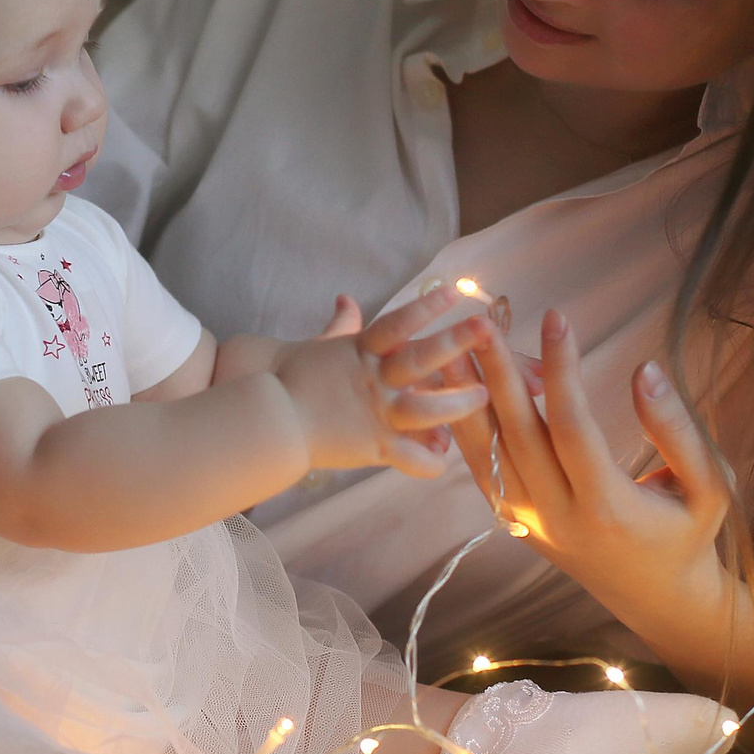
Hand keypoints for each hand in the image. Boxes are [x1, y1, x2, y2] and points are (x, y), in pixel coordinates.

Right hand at [272, 285, 490, 477]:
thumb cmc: (286, 379)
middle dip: (454, 341)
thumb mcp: (317, 346)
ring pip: (426, 408)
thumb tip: (347, 299)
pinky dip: (428, 461)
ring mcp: (376, 413)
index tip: (452, 291)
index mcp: (360, 353)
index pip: (397, 323)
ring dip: (457, 402)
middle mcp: (374, 380)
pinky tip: (444, 460)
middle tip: (485, 328)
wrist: (268, 419)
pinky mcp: (374, 445)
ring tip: (482, 394)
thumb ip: (341, 325)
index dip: (425, 307)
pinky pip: (410, 457)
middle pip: (421, 358)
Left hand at [451, 307, 732, 620]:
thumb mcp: (708, 487)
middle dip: (497, 374)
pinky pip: (481, 470)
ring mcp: (530, 521)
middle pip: (517, 436)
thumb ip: (678, 431)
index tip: (556, 317)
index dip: (562, 370)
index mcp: (608, 508)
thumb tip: (646, 372)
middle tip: (482, 321)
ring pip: (488, 453)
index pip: (573, 428)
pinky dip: (465, 428)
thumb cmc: (687, 534)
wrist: (656, 596)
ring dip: (468, 396)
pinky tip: (453, 388)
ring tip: (453, 344)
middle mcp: (559, 516)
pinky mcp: (515, 521)